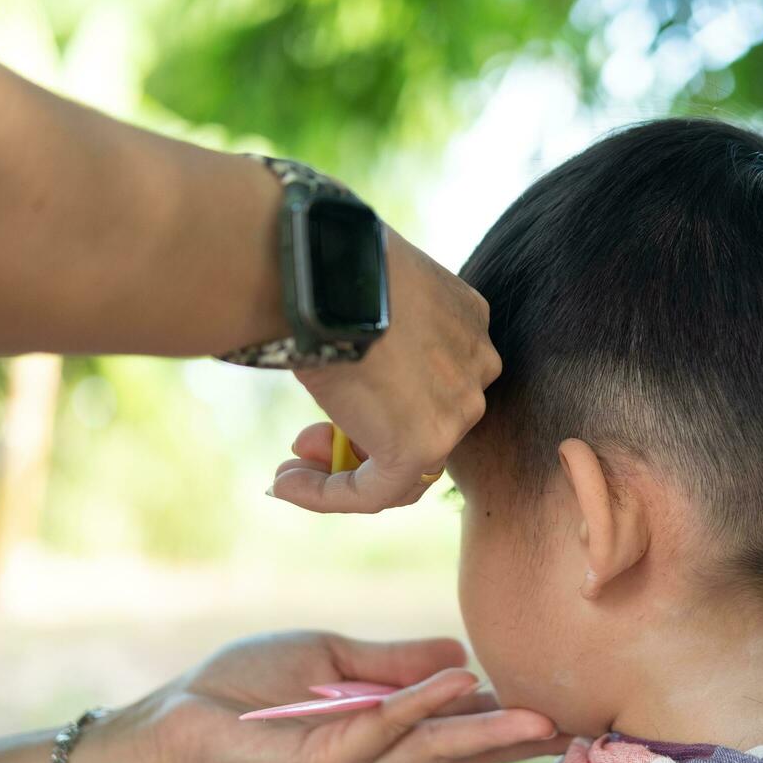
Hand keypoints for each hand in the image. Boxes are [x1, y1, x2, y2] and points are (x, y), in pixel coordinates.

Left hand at [113, 632, 562, 762]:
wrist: (182, 714)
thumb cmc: (251, 686)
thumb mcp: (335, 661)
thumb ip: (395, 662)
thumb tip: (463, 655)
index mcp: (381, 731)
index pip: (453, 725)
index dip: (503, 718)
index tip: (559, 712)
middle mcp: (376, 758)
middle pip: (458, 748)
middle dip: (516, 742)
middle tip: (579, 735)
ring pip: (433, 743)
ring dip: (489, 729)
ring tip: (544, 722)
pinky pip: (384, 724)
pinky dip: (424, 701)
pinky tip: (463, 681)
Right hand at [270, 228, 499, 512]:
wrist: (327, 274)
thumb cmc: (331, 268)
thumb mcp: (364, 293)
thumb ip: (372, 329)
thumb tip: (346, 355)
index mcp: (467, 321)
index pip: (433, 382)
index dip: (380, 399)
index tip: (333, 399)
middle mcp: (475, 368)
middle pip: (422, 424)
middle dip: (358, 437)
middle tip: (304, 438)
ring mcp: (457, 410)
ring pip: (402, 464)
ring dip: (340, 472)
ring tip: (289, 470)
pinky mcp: (423, 446)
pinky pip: (377, 490)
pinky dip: (329, 495)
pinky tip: (286, 486)